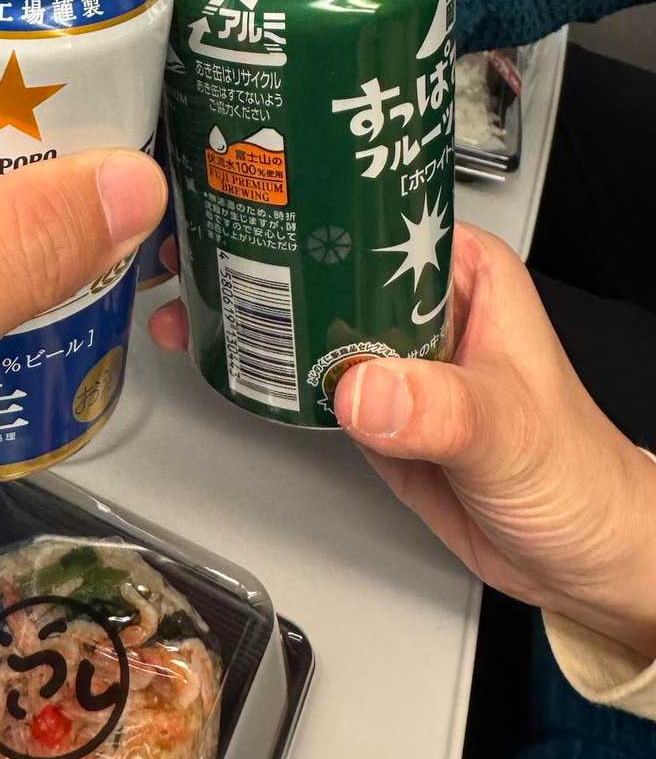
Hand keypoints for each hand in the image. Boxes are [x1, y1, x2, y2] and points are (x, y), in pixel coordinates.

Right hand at [147, 223, 655, 657]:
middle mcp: (420, 299)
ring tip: (180, 295)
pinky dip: (258, 367)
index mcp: (462, 269)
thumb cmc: (578, 476)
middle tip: (187, 246)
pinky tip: (216, 356)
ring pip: (304, 311)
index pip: (376, 209)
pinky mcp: (368, 403)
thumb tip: (363, 389)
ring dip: (245, 307)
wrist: (579, 560)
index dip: (309, 199)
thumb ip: (440, 409)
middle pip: (324, 255)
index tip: (247, 197)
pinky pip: (302, 373)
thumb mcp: (510, 431)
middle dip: (254, 250)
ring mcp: (390, 351)